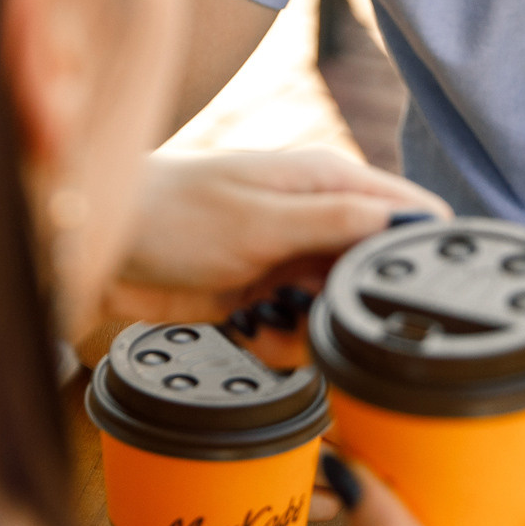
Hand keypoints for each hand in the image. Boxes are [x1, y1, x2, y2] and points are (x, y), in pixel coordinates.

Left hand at [105, 148, 448, 343]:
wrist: (103, 247)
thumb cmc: (173, 214)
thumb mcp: (263, 219)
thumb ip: (339, 220)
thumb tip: (416, 220)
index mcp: (330, 182)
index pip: (412, 212)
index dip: (420, 254)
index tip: (402, 293)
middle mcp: (320, 219)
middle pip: (379, 275)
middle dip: (355, 306)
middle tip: (312, 312)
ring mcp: (294, 260)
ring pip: (344, 311)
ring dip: (314, 331)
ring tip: (271, 322)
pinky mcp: (269, 296)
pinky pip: (305, 333)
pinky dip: (284, 343)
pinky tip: (252, 330)